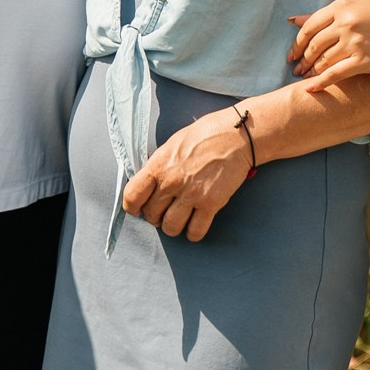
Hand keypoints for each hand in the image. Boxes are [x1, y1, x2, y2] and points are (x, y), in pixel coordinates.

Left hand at [120, 111, 252, 239]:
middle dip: (156, 217)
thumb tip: (148, 186)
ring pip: (171, 227)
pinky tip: (195, 225)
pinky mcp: (211, 203)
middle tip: (165, 211)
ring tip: (179, 219)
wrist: (236, 135)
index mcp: (159, 165)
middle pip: (151, 215)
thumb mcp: (172, 145)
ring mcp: (192, 194)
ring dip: (173, 227)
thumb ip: (158, 167)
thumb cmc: (205, 135)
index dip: (133, 207)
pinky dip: (193, 233)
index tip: (138, 209)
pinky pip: (195, 231)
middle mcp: (172, 182)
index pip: (132, 196)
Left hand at [288, 0, 369, 85]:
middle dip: (302, 59)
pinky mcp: (364, 61)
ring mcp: (354, 42)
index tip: (292, 53)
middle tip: (295, 68)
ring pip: (322, 61)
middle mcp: (346, 22)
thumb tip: (293, 20)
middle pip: (313, 45)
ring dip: (310, 71)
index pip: (309, 26)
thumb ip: (327, 15)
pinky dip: (319, 83)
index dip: (297, 43)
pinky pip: (334, 74)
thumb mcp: (358, 8)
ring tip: (305, 77)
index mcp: (343, 6)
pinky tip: (311, 89)